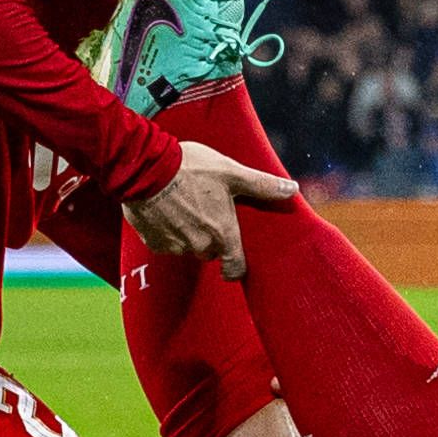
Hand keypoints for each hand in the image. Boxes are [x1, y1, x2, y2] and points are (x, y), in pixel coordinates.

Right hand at [126, 141, 297, 278]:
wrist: (145, 168)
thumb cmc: (191, 169)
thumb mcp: (232, 172)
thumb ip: (262, 185)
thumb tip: (292, 189)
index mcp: (222, 233)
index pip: (235, 268)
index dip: (236, 266)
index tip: (235, 259)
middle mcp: (199, 246)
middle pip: (210, 252)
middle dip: (211, 237)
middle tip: (208, 212)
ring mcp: (173, 246)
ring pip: (187, 246)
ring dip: (188, 232)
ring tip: (184, 205)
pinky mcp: (152, 241)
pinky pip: (165, 242)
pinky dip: (167, 230)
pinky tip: (165, 208)